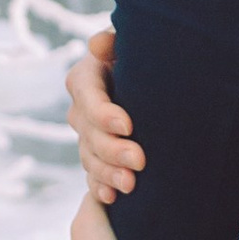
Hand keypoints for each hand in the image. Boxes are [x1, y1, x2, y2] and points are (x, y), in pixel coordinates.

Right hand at [68, 27, 143, 205]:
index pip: (87, 95)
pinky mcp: (98, 157)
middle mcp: (82, 108)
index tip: (128, 125)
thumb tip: (98, 44)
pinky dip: (101, 188)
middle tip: (140, 160)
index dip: (103, 113)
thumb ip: (116, 41)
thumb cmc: (146, 54)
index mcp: (86, 77)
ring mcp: (88, 136)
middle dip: (113, 149)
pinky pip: (93, 176)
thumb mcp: (134, 41)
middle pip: (89, 133)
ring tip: (130, 185)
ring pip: (90, 158)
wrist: (156, 79)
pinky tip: (112, 198)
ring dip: (108, 173)